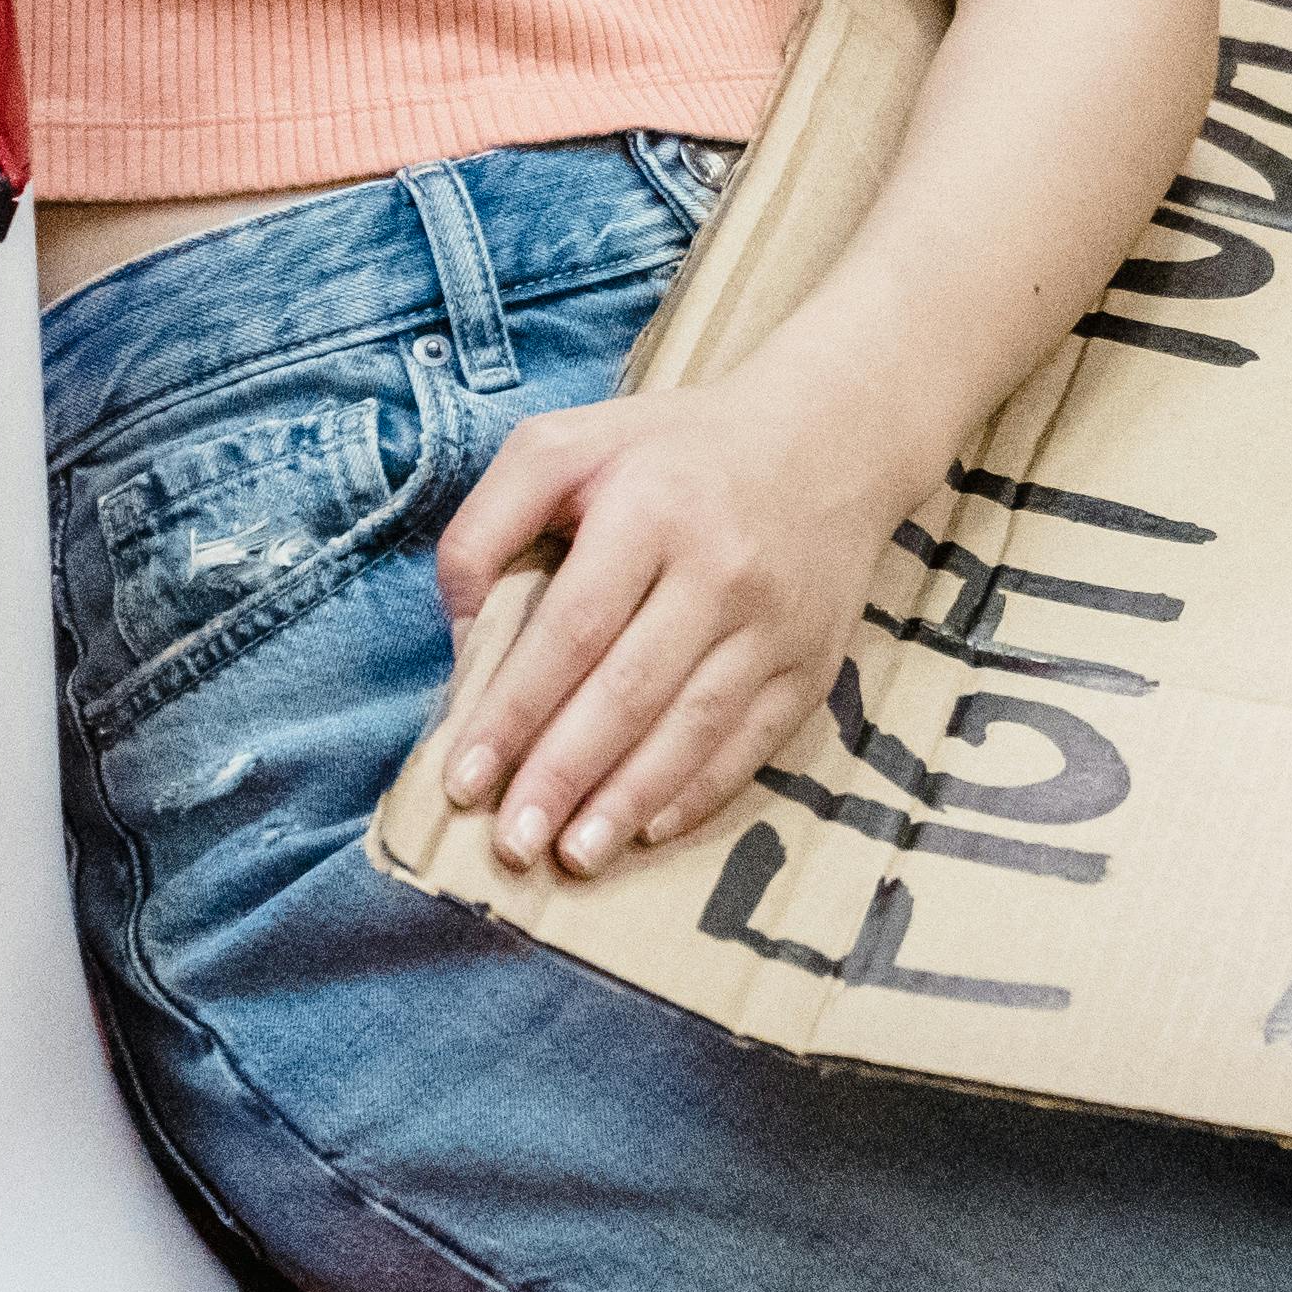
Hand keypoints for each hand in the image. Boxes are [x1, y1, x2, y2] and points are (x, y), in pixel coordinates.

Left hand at [429, 369, 923, 877]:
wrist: (827, 438)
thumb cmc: (669, 450)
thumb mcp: (564, 445)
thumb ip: (488, 527)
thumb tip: (463, 642)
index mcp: (649, 507)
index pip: (571, 628)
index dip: (514, 711)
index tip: (464, 778)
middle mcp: (720, 566)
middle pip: (630, 690)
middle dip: (562, 774)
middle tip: (510, 841)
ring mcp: (775, 620)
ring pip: (694, 726)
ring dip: (626, 800)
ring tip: (571, 854)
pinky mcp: (814, 660)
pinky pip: (754, 740)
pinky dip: (700, 790)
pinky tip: (647, 827)